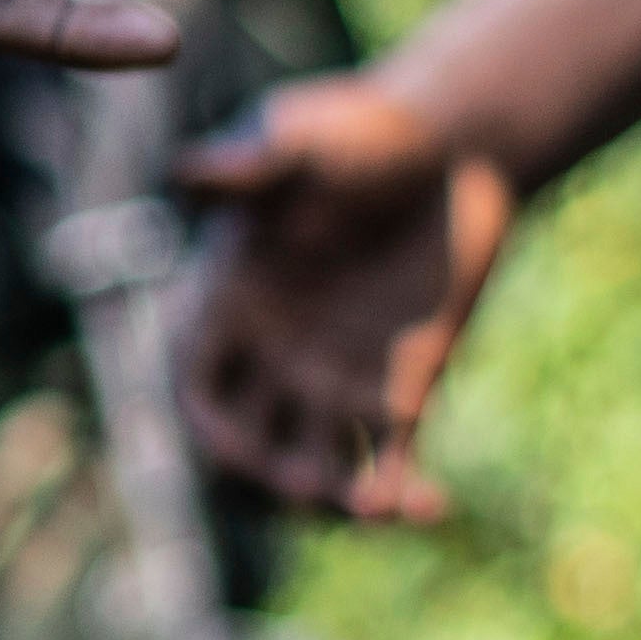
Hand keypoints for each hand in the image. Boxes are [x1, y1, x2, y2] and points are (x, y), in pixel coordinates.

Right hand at [170, 68, 520, 522]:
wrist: (453, 144)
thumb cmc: (362, 131)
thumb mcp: (301, 140)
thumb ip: (252, 163)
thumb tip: (187, 170)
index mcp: (228, 299)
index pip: (196, 384)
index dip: (205, 422)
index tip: (232, 445)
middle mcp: (270, 351)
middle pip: (246, 447)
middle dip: (268, 477)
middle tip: (309, 487)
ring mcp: (331, 378)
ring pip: (312, 470)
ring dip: (333, 501)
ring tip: (379, 509)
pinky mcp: (399, 390)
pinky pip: (391, 463)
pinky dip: (403, 497)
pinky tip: (434, 509)